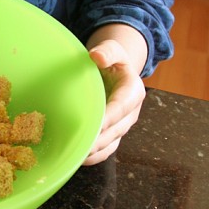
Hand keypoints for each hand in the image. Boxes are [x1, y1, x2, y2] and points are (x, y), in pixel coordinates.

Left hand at [84, 39, 145, 164]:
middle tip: (80, 147)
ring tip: (76, 156)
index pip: (122, 106)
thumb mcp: (112, 49)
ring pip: (111, 144)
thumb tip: (97, 56)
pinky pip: (105, 150)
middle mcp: (130, 112)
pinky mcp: (112, 134)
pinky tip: (76, 159)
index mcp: (132, 91)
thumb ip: (107, 51)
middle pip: (116, 130)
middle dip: (99, 139)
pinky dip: (93, 157)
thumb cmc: (110, 60)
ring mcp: (121, 126)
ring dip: (95, 152)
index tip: (96, 126)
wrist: (113, 71)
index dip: (110, 117)